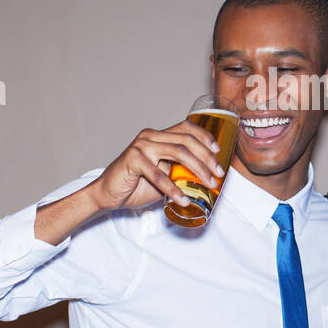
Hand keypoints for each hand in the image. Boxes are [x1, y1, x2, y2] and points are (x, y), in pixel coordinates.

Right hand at [90, 123, 224, 212]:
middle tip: (218, 174)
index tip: (218, 151)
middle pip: (186, 140)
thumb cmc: (136, 185)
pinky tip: (183, 200)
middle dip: (207, 157)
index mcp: (158, 136)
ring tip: (208, 184)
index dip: (205, 136)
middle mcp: (150, 136)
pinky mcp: (133, 160)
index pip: (186, 128)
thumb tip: (207, 177)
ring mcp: (141, 146)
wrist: (108, 195)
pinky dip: (174, 189)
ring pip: (178, 152)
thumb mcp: (164, 175)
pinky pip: (159, 175)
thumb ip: (180, 170)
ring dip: (197, 169)